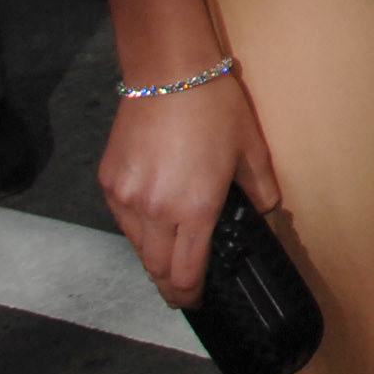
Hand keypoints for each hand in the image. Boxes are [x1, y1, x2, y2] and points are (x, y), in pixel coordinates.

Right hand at [98, 71, 279, 306]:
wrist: (168, 73)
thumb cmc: (215, 108)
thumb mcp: (251, 149)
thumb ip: (261, 188)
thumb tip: (265, 210)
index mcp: (195, 208)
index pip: (186, 271)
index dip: (190, 292)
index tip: (195, 300)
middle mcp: (155, 210)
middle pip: (156, 268)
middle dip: (170, 283)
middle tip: (182, 287)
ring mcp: (126, 198)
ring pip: (137, 244)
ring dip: (154, 254)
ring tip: (171, 250)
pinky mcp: (108, 181)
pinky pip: (123, 217)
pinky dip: (138, 224)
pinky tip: (154, 214)